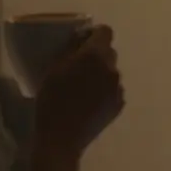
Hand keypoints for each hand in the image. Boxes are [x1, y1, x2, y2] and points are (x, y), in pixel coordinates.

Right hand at [33, 25, 124, 157]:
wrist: (61, 139)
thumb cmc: (51, 101)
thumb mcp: (53, 69)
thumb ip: (70, 49)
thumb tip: (81, 37)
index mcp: (95, 56)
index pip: (105, 31)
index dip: (93, 34)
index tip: (81, 43)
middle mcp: (112, 69)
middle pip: (109, 52)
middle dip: (96, 55)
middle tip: (77, 67)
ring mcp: (118, 88)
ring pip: (111, 72)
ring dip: (100, 74)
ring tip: (82, 89)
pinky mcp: (119, 105)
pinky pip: (113, 89)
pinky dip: (103, 91)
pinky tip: (89, 103)